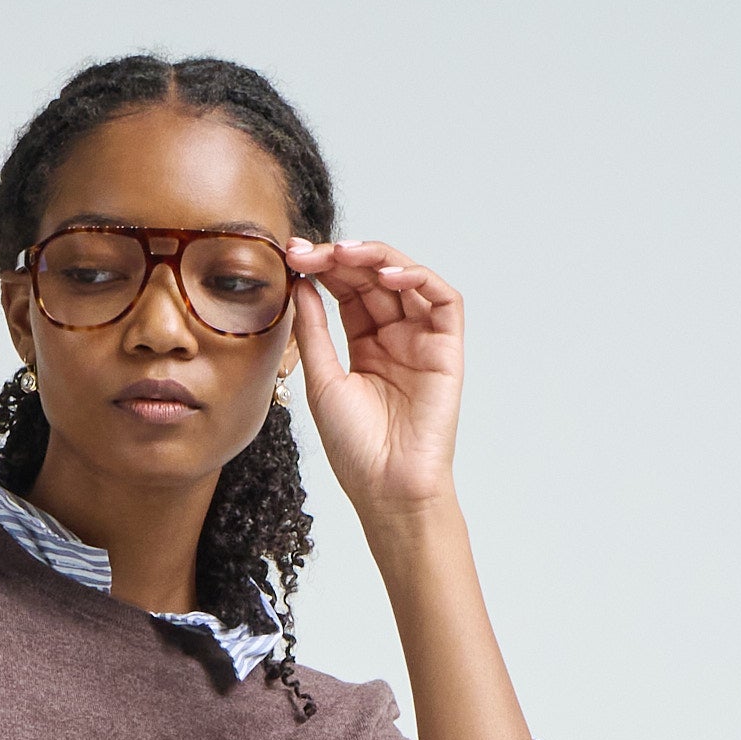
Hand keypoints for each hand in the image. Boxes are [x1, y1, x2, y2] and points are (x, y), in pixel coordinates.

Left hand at [285, 238, 466, 527]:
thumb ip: (314, 330)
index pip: (347, 290)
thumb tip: (302, 283)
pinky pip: (443, 299)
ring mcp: (423, 340)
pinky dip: (418, 277)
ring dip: (376, 257)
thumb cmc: (355, 448)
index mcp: (366, 344)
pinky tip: (387, 274)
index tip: (292, 255)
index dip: (323, 268)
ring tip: (343, 254)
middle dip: (341, 257)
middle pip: (373, 278)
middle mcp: (397, 336)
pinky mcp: (448, 349)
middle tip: (310, 250)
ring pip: (406, 278)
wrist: (387, 489)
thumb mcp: (323, 380)